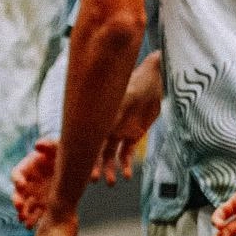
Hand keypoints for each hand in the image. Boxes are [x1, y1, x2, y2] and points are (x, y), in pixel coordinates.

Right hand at [11, 139, 58, 228]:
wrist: (74, 163)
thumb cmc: (61, 152)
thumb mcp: (57, 146)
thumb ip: (49, 144)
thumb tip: (38, 145)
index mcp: (28, 168)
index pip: (17, 174)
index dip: (17, 180)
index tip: (22, 185)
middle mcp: (28, 183)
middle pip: (17, 193)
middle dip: (17, 200)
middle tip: (20, 207)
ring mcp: (35, 194)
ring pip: (25, 206)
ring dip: (24, 214)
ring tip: (25, 222)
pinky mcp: (43, 204)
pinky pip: (36, 213)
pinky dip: (34, 220)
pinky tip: (33, 226)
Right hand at [93, 54, 161, 184]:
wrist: (155, 82)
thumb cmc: (148, 75)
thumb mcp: (146, 73)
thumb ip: (148, 65)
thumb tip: (152, 54)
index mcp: (109, 109)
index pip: (94, 127)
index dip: (87, 142)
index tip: (80, 155)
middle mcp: (109, 121)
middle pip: (96, 145)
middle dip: (93, 162)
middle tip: (92, 178)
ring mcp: (119, 129)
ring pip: (108, 153)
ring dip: (108, 168)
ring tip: (111, 182)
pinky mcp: (131, 136)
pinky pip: (125, 154)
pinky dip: (125, 165)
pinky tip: (126, 176)